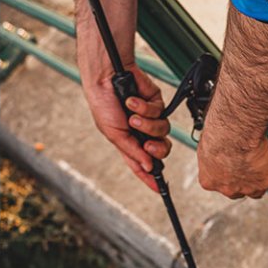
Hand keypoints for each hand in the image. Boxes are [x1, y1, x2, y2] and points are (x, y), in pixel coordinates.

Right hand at [83, 64, 170, 192]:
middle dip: (158, 150)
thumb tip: (149, 166)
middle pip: (161, 150)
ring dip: (148, 125)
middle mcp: (142, 131)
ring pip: (163, 131)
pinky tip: (133, 101)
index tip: (160, 189)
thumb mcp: (113, 133)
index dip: (151, 177)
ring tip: (133, 117)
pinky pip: (160, 112)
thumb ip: (131, 150)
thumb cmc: (103, 105)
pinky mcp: (156, 103)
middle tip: (148, 145)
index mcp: (129, 142)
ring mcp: (150, 117)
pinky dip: (146, 108)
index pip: (142, 164)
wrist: (106, 78)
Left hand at [197, 131, 267, 199]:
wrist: (234, 134)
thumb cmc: (217, 135)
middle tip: (247, 162)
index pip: (220, 183)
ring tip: (260, 159)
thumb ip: (211, 154)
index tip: (232, 162)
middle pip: (239, 191)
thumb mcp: (206, 145)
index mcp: (209, 180)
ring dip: (260, 177)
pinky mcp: (267, 182)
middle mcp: (228, 189)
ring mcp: (249, 188)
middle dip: (244, 179)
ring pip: (258, 189)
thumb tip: (215, 148)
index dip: (228, 173)